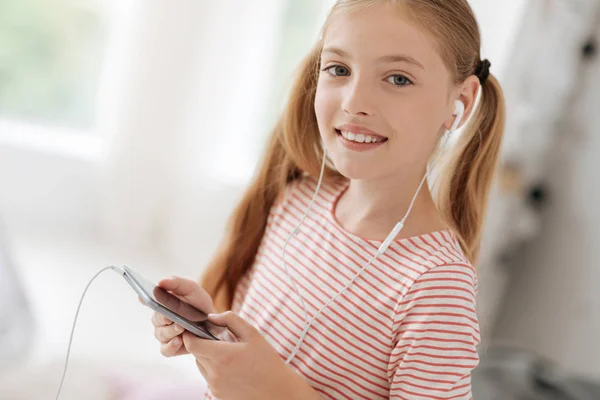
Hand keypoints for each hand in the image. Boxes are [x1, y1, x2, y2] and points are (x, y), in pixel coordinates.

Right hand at [147, 276, 215, 356]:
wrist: (213, 324)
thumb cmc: (199, 304)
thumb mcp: (192, 289)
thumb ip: (178, 283)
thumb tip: (161, 282)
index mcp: (161, 303)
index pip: (147, 300)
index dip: (143, 299)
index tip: (143, 297)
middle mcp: (159, 319)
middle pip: (156, 319)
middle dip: (164, 318)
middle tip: (172, 317)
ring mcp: (164, 334)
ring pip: (161, 334)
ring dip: (171, 331)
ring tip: (182, 328)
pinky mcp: (170, 348)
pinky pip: (165, 350)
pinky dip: (171, 346)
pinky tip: (179, 341)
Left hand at [182, 311, 320, 399]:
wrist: (277, 390)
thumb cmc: (267, 361)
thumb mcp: (252, 334)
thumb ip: (230, 320)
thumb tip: (211, 317)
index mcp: (223, 356)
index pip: (192, 344)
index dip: (190, 334)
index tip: (194, 328)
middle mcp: (215, 373)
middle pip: (195, 353)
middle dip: (201, 343)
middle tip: (216, 337)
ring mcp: (215, 385)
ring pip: (200, 365)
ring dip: (206, 356)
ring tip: (226, 352)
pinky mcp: (217, 393)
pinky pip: (208, 376)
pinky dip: (213, 368)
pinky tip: (230, 365)